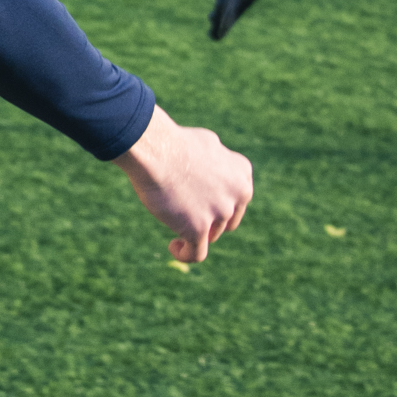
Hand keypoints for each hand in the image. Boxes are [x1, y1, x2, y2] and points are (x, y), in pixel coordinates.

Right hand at [115, 102, 252, 263]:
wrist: (155, 149)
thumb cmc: (173, 143)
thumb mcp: (207, 145)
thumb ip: (218, 164)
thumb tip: (214, 172)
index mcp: (242, 172)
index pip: (236, 200)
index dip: (218, 203)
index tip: (198, 201)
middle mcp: (237, 193)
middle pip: (225, 220)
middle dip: (208, 219)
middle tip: (184, 210)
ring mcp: (220, 211)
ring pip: (211, 235)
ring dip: (193, 232)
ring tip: (171, 220)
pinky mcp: (199, 227)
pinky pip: (196, 254)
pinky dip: (185, 253)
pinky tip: (174, 246)